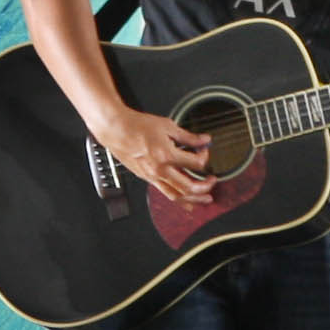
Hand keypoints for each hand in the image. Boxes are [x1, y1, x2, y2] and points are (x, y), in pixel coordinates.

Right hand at [96, 105, 213, 202]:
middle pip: (189, 186)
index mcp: (167, 155)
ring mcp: (153, 176)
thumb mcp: (167, 126)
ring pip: (178, 195)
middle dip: (205, 186)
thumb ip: (188, 137)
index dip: (205, 157)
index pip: (196, 163)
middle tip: (213, 182)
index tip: (205, 150)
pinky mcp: (148, 178)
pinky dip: (179, 200)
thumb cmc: (138, 126)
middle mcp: (160, 169)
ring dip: (194, 199)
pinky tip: (187, 202)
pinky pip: (166, 193)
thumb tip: (205, 140)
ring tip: (206, 199)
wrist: (117, 130)